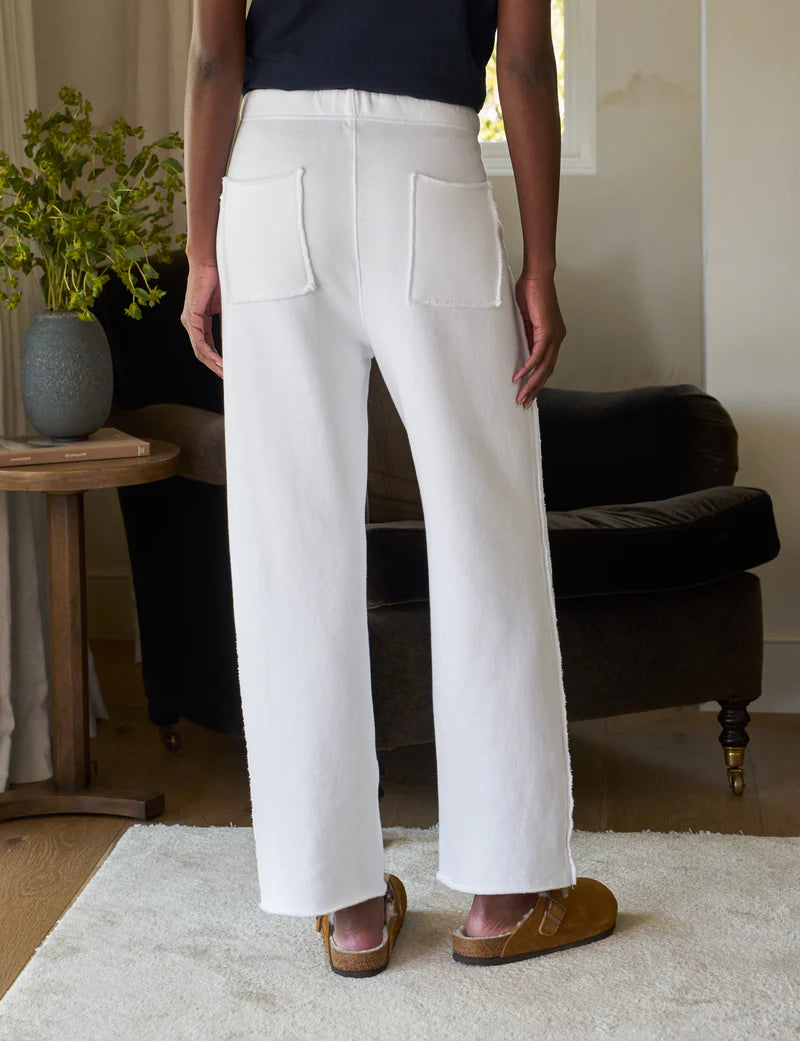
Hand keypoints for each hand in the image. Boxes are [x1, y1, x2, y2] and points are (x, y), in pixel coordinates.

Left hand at [181, 259, 223, 377]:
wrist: (209, 262)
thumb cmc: (218, 278)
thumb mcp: (226, 306)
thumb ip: (227, 322)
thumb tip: (237, 336)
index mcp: (198, 321)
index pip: (206, 346)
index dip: (217, 360)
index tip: (229, 369)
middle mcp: (191, 323)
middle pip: (201, 352)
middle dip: (215, 367)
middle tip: (228, 377)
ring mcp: (189, 321)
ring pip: (200, 350)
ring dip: (213, 364)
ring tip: (225, 374)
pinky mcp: (191, 318)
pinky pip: (200, 342)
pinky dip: (210, 354)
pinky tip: (220, 362)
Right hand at [511, 273, 565, 406]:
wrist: (537, 276)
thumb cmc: (530, 293)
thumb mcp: (526, 320)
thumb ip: (526, 335)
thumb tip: (519, 349)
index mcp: (554, 337)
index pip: (547, 365)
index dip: (538, 381)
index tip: (527, 393)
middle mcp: (557, 339)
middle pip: (547, 371)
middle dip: (535, 389)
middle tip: (524, 403)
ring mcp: (554, 336)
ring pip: (544, 367)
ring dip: (531, 384)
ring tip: (521, 397)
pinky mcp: (547, 331)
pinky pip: (537, 355)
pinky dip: (528, 367)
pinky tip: (518, 377)